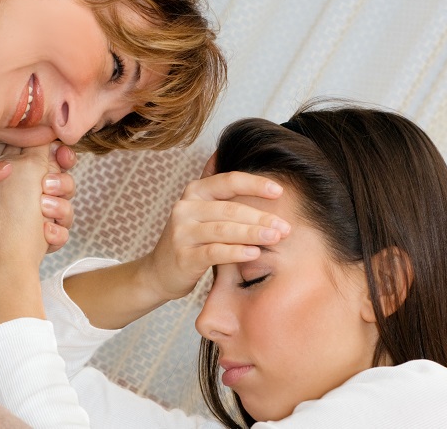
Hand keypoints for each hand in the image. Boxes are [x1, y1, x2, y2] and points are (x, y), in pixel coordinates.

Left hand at [0, 142, 75, 286]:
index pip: (37, 156)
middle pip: (57, 180)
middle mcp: (20, 194)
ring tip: (45, 206)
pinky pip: (57, 236)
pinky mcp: (29, 243)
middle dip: (63, 178)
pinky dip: (58, 233)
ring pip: (62, 206)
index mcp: (5, 172)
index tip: (58, 152)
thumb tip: (7, 167)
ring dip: (62, 205)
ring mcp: (26, 219)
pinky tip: (45, 232)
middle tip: (49, 182)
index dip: (53, 152)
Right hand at [138, 165, 290, 301]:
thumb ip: (224, 195)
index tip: (279, 191)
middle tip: (285, 226)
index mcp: (194, 192)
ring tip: (275, 237)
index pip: (228, 182)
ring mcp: (182, 232)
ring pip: (223, 229)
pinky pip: (214, 252)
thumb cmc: (192, 240)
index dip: (255, 184)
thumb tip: (256, 174)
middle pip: (230, 208)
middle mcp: (185, 208)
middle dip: (261, 217)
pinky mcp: (184, 257)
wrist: (160, 271)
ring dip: (253, 233)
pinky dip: (236, 252)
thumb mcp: (203, 212)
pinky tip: (254, 253)